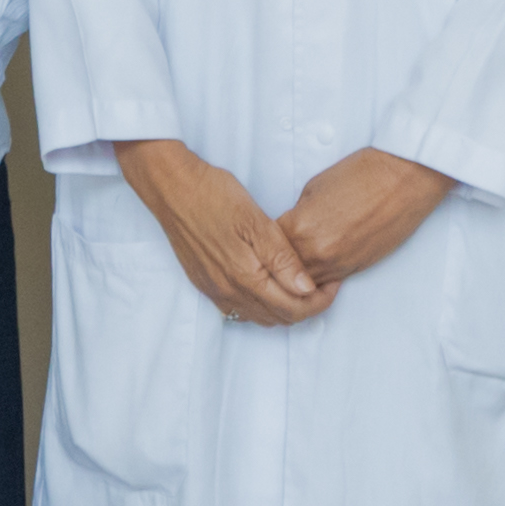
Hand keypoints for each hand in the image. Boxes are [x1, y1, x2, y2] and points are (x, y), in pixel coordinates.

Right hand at [116, 137, 327, 325]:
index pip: (293, 308)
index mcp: (245, 277)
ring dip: (283, 308)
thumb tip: (306, 289)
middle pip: (278, 318)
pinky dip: (259, 305)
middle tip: (322, 284)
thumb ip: (282, 259)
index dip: (320, 301)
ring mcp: (213, 290)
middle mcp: (228, 292)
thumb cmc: (213, 195)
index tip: (333, 284)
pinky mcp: (203, 283)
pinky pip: (238, 309)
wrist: (171, 187)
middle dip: (306, 307)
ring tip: (298, 284)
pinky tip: (267, 285)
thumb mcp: (255, 221)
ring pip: (258, 317)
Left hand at [274, 148, 453, 293]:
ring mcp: (337, 264)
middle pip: (281, 273)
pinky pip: (327, 283)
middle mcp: (316, 252)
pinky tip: (314, 271)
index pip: (267, 248)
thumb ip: (297, 214)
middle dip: (275, 266)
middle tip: (269, 261)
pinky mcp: (356, 269)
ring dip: (295, 278)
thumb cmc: (362, 174)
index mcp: (300, 227)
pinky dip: (317, 279)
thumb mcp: (314, 188)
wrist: (403, 178)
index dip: (262, 245)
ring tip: (289, 270)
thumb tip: (290, 228)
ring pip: (303, 285)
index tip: (260, 243)